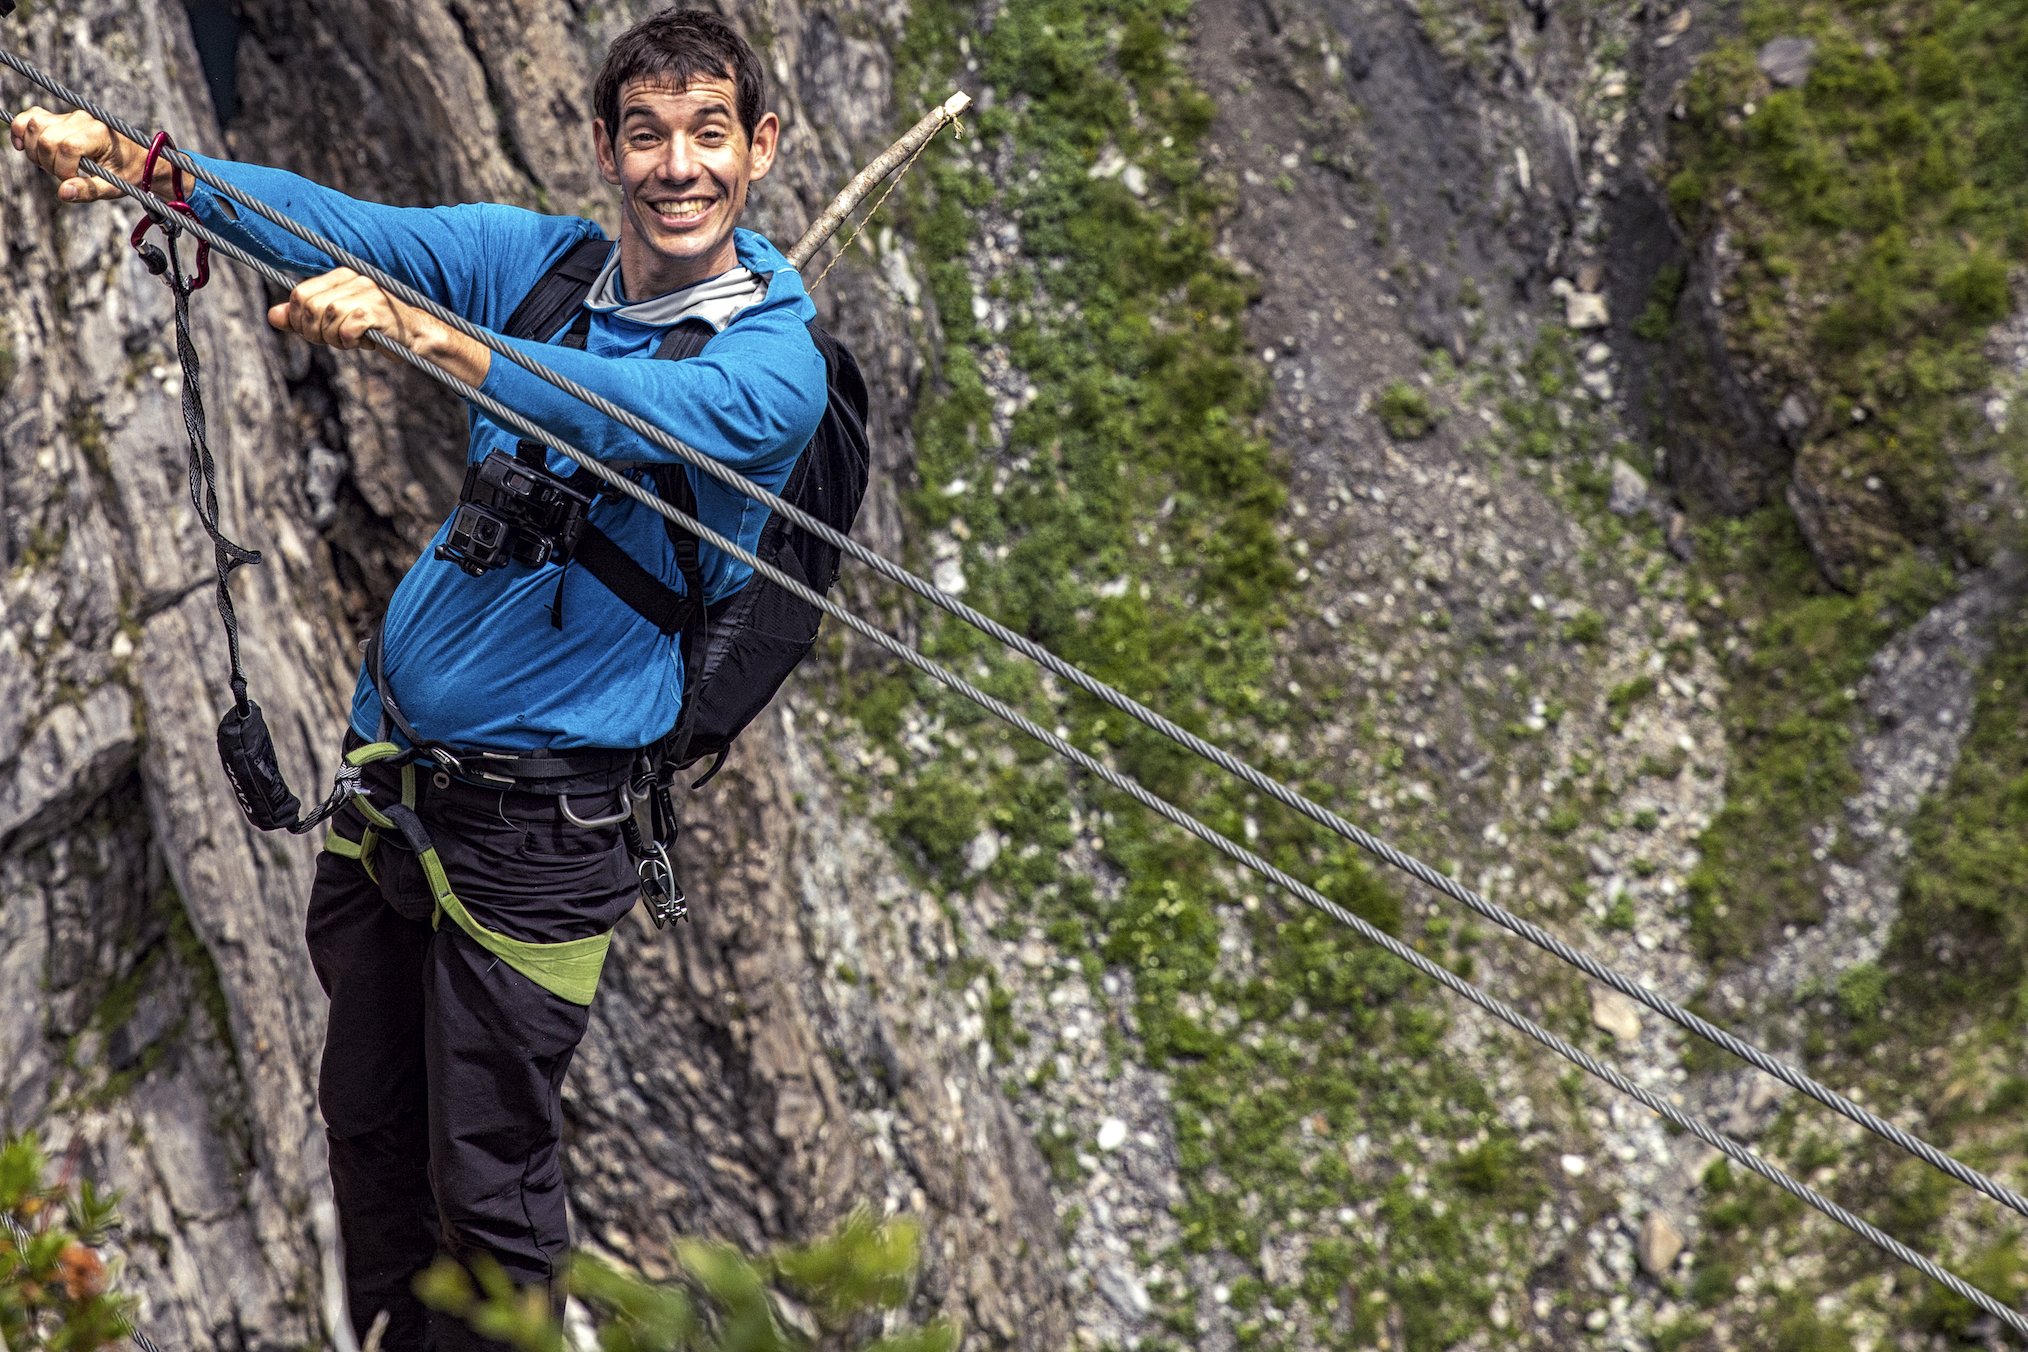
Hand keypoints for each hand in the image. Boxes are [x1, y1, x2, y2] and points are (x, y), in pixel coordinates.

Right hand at [9, 106, 152, 202]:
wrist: (138, 157)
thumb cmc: (128, 173)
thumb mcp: (115, 187)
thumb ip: (89, 191)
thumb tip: (63, 193)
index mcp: (99, 133)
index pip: (67, 147)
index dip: (64, 169)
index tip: (75, 180)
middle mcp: (82, 119)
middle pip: (46, 139)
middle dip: (49, 163)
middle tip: (66, 175)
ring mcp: (69, 117)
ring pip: (34, 127)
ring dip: (35, 151)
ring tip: (54, 165)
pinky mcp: (59, 119)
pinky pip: (31, 117)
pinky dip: (21, 130)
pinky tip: (21, 146)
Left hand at [267, 268, 418, 352]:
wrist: (417, 335)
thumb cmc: (375, 329)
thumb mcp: (335, 322)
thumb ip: (305, 317)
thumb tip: (272, 315)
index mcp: (341, 275)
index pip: (300, 294)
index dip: (299, 319)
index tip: (313, 333)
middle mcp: (353, 277)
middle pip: (310, 306)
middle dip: (314, 332)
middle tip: (332, 341)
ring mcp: (367, 292)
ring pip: (328, 317)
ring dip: (334, 339)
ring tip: (350, 341)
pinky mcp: (378, 310)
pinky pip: (347, 329)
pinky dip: (350, 341)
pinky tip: (362, 342)